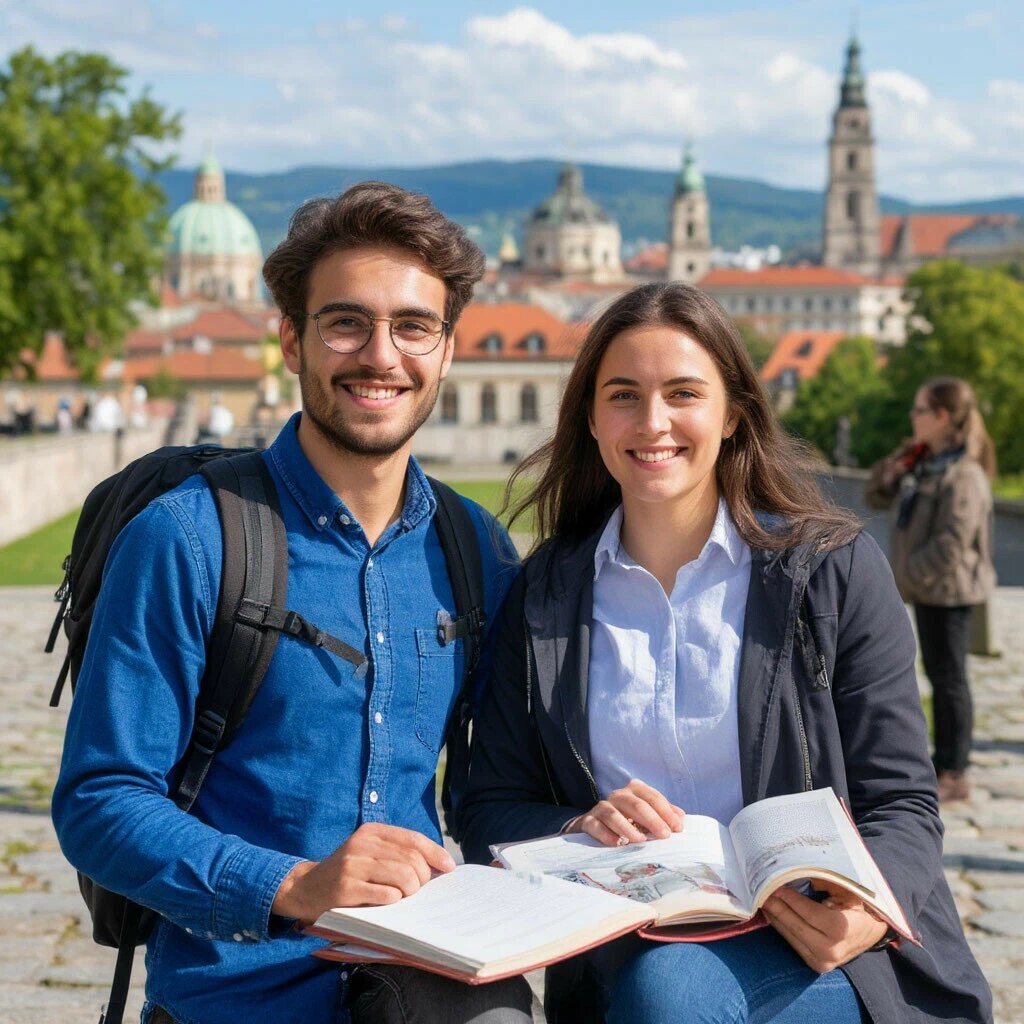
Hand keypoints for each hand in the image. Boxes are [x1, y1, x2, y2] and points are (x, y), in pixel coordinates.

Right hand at [271, 823, 454, 924]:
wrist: (306, 887)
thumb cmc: (349, 872)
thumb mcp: (370, 853)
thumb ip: (398, 853)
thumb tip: (439, 865)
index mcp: (372, 831)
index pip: (413, 839)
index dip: (435, 853)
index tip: (449, 867)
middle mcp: (362, 844)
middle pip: (412, 860)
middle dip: (422, 879)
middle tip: (416, 890)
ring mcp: (353, 866)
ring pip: (404, 877)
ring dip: (410, 892)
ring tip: (402, 897)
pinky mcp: (346, 889)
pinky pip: (387, 896)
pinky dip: (393, 902)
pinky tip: (386, 903)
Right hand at [565, 779, 684, 846]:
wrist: (595, 826)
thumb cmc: (628, 820)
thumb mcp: (647, 816)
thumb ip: (664, 815)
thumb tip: (681, 818)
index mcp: (634, 790)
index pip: (652, 797)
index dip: (666, 812)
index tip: (677, 828)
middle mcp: (618, 796)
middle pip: (636, 804)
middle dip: (652, 820)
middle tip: (664, 836)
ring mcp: (601, 807)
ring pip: (613, 814)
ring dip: (628, 828)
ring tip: (641, 841)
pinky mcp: (588, 821)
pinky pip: (596, 826)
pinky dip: (607, 835)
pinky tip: (618, 844)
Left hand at [762, 881, 888, 972]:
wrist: (869, 932)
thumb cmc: (857, 905)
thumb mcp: (846, 889)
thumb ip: (825, 881)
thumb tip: (798, 872)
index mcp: (841, 929)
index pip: (808, 912)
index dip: (789, 898)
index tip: (773, 885)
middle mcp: (831, 950)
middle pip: (794, 925)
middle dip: (775, 906)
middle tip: (758, 889)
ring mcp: (822, 961)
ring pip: (790, 935)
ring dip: (774, 916)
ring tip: (761, 899)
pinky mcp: (815, 965)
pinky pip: (792, 943)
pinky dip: (781, 927)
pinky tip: (772, 913)